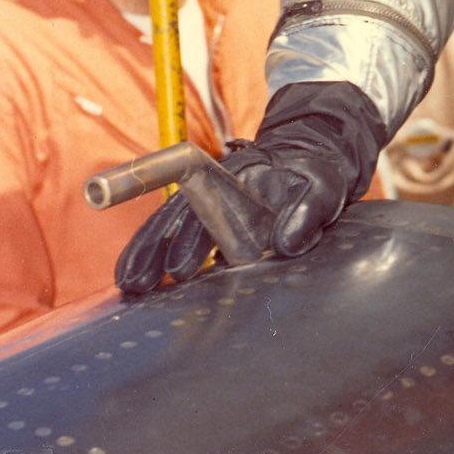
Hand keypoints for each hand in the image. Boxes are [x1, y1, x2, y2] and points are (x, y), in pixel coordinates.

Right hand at [115, 81, 384, 294]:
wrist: (310, 170)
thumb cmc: (315, 177)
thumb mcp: (322, 189)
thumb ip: (307, 212)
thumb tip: (286, 243)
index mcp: (241, 176)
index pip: (196, 180)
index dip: (175, 210)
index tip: (176, 262)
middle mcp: (219, 190)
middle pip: (179, 214)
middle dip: (160, 247)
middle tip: (143, 281)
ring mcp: (213, 206)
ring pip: (172, 226)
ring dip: (149, 253)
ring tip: (131, 283)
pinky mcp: (213, 224)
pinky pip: (178, 236)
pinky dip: (155, 254)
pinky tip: (140, 279)